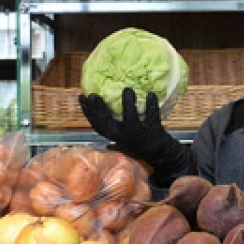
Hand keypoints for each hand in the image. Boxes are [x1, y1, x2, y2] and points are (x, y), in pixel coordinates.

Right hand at [78, 87, 192, 186]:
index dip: (87, 111)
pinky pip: (152, 117)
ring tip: (128, 89)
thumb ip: (115, 121)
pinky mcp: (153, 132)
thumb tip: (102, 99)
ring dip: (129, 103)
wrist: (161, 154)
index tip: (82, 97)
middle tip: (94, 94)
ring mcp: (138, 135)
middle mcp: (124, 136)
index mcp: (115, 136)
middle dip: (99, 108)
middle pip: (107, 122)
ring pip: (131, 118)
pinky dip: (151, 105)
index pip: (96, 124)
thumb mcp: (123, 134)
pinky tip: (151, 94)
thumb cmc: (139, 139)